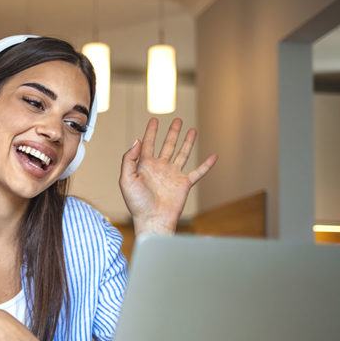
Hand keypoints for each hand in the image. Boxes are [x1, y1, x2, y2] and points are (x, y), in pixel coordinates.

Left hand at [119, 117, 216, 234]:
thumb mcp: (126, 179)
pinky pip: (198, 172)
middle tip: (177, 120)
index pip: (148, 144)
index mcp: (145, 167)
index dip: (150, 132)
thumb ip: (129, 159)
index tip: (154, 120)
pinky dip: (206, 164)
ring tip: (192, 130)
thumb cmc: (137, 204)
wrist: (152, 220)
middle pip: (167, 145)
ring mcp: (173, 176)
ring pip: (182, 154)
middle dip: (172, 133)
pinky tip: (213, 156)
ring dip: (187, 142)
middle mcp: (160, 169)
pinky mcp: (184, 184)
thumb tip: (137, 140)